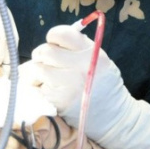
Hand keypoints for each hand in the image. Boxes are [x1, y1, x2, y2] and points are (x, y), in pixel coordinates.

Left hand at [30, 24, 149, 148]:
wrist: (113, 115)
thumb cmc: (104, 83)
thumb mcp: (100, 58)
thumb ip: (79, 46)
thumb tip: (53, 40)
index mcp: (91, 53)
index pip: (60, 34)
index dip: (53, 36)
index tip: (55, 43)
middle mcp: (80, 67)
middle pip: (45, 51)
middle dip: (41, 54)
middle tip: (46, 60)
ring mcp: (68, 85)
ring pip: (36, 69)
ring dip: (37, 72)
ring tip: (47, 76)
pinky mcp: (58, 101)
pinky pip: (38, 87)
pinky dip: (39, 87)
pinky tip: (51, 90)